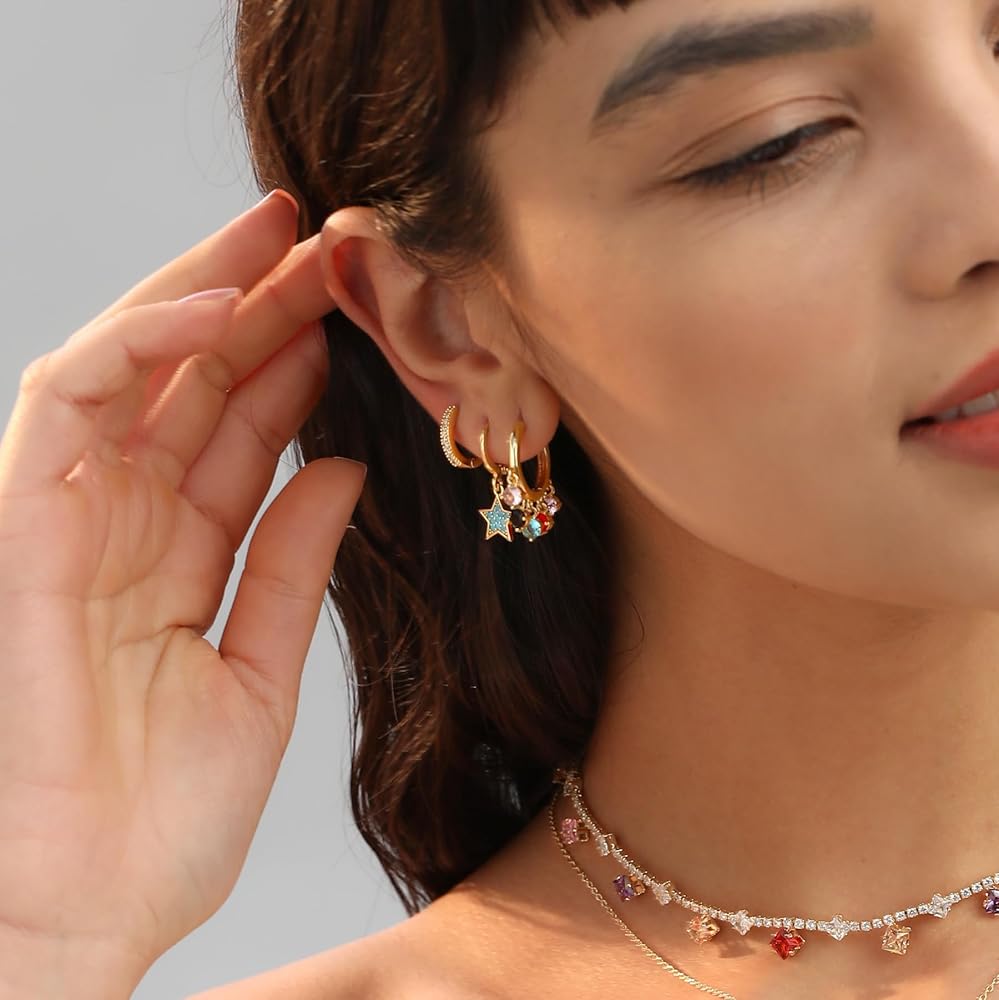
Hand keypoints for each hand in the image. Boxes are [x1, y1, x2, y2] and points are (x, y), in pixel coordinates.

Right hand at [0, 191, 362, 988]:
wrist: (88, 909)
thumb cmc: (166, 817)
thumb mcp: (262, 672)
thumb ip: (293, 563)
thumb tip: (344, 468)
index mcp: (181, 558)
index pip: (239, 433)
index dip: (293, 364)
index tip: (354, 311)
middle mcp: (127, 526)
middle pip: (195, 387)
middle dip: (257, 303)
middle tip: (324, 241)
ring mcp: (73, 520)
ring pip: (137, 372)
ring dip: (205, 299)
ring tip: (284, 241)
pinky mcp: (25, 527)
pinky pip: (69, 407)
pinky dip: (138, 349)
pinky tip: (218, 308)